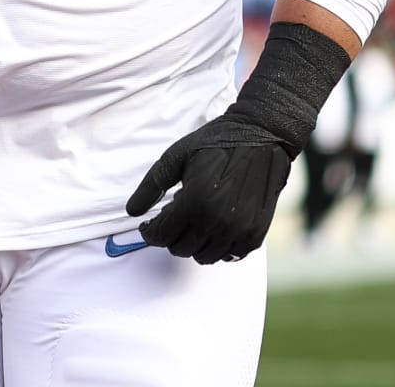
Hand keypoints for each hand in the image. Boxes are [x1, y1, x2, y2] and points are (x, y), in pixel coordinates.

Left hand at [124, 111, 293, 264]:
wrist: (261, 137)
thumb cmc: (216, 143)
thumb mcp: (175, 157)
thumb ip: (150, 187)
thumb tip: (132, 212)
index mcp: (195, 201)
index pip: (162, 235)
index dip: (150, 232)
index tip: (148, 226)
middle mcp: (218, 221)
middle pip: (181, 249)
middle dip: (170, 235)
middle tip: (173, 216)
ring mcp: (239, 231)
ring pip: (204, 256)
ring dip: (193, 242)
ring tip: (195, 217)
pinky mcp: (255, 235)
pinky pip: (229, 256)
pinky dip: (217, 247)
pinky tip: (213, 227)